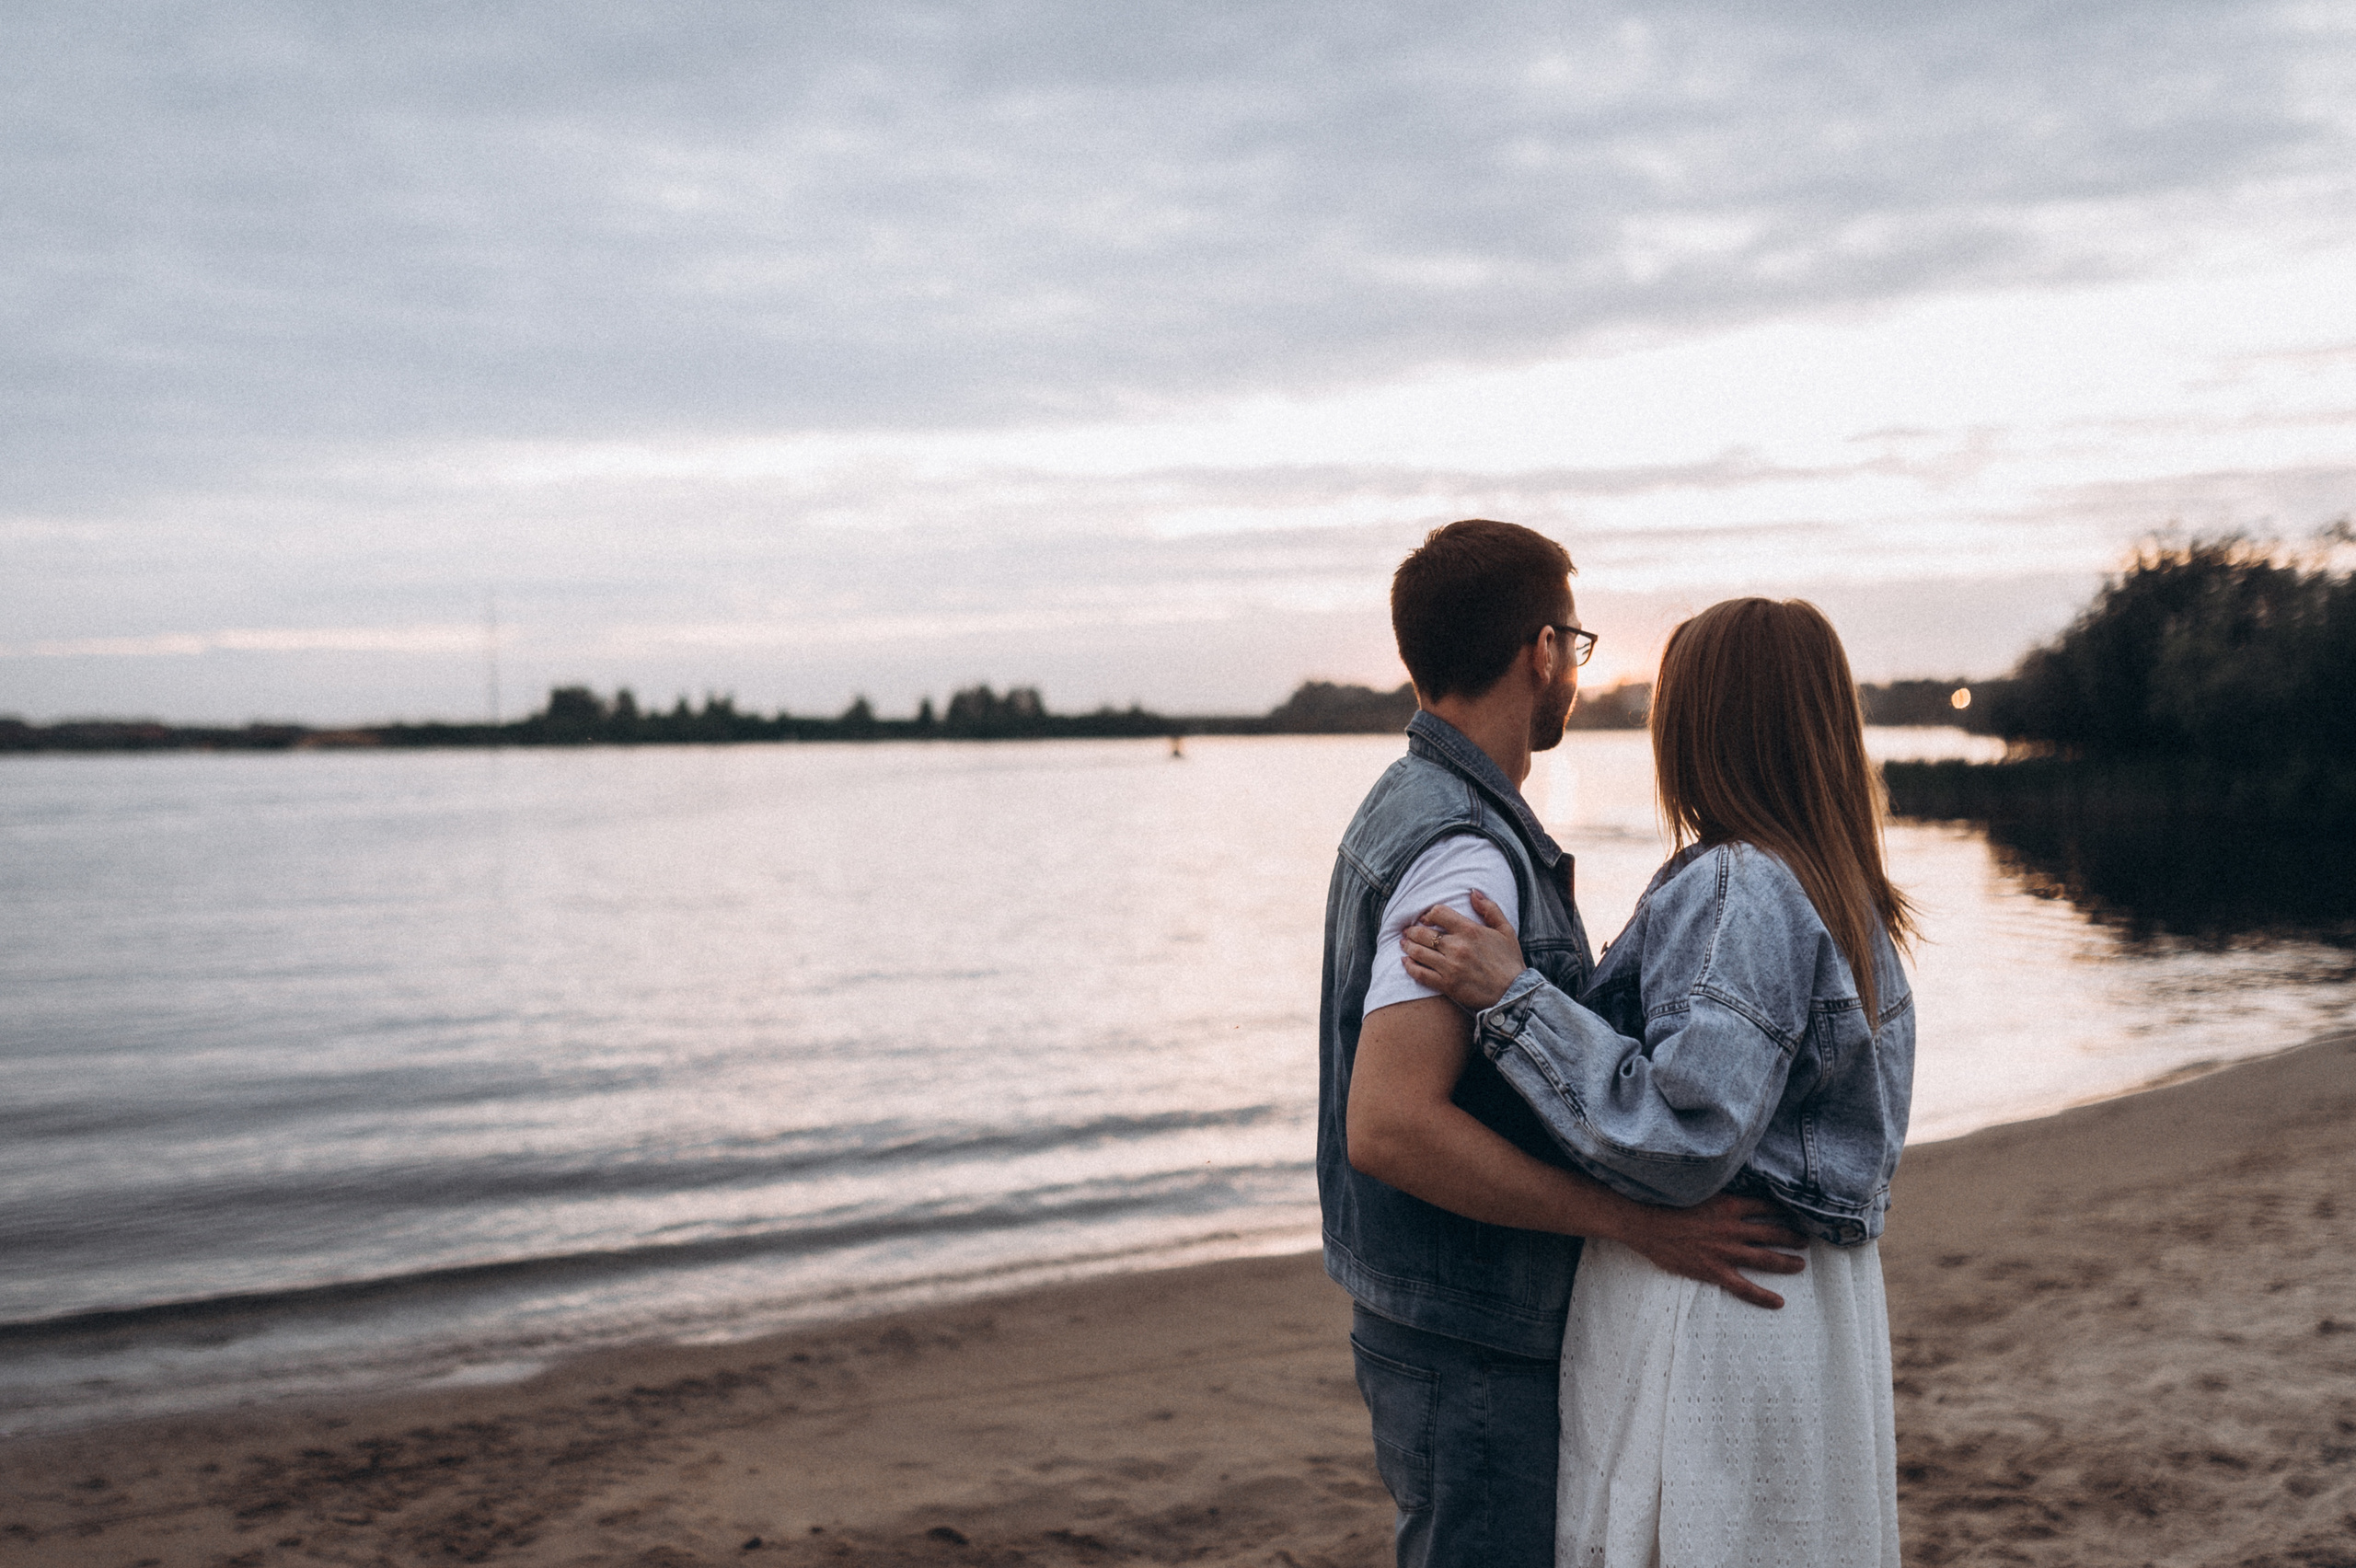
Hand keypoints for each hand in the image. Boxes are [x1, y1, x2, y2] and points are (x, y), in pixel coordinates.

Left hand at [1400, 889, 1526, 1010]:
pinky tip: (1405, 961)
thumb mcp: (1506, 930)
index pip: (1438, 913)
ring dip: (1407, 946)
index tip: (1426, 919)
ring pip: (1419, 952)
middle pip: (1423, 933)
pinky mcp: (1447, 985)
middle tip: (1407, 931)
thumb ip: (1489, 908)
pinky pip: (1421, 974)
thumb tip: (1472, 892)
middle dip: (1411, 931)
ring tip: (1403, 943)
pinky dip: (1409, 966)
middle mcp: (1457, 947)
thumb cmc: (1510, 961)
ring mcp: (1450, 967)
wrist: (1514, 994)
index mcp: (1470, 930)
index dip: (1429, 914)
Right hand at [1618, 1192, 1807, 1309]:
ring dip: (1786, 1261)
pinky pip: (1745, 1287)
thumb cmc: (1667, 1205)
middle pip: (1772, 1232)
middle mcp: (1733, 1229)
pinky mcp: (1715, 1271)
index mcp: (1730, 1205)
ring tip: (1800, 1264)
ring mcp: (1726, 1251)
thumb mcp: (1698, 1191)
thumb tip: (1733, 1189)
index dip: (1782, 1211)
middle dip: (1791, 1236)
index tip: (1793, 1213)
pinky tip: (1779, 1302)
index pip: (1765, 1206)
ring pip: (1766, 1258)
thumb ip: (1720, 1194)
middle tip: (1804, 1240)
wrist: (1645, 1223)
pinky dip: (1763, 1296)